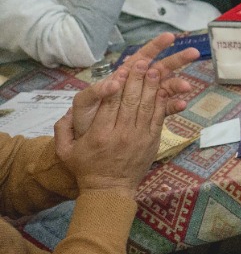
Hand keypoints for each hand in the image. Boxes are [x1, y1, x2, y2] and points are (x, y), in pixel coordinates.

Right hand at [55, 52, 183, 193]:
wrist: (109, 190)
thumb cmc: (86, 169)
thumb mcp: (65, 152)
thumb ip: (62, 131)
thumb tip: (64, 112)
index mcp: (99, 134)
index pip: (109, 104)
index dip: (117, 84)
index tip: (122, 69)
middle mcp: (121, 134)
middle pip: (130, 102)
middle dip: (137, 80)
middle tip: (142, 62)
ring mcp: (139, 138)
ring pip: (147, 107)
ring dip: (152, 87)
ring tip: (156, 69)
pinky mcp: (152, 141)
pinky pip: (158, 117)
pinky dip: (162, 102)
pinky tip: (164, 88)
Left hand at [70, 31, 198, 137]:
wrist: (89, 147)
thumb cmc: (85, 121)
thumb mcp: (83, 105)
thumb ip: (94, 92)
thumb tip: (114, 83)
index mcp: (124, 76)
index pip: (142, 56)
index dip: (156, 46)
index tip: (170, 37)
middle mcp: (139, 85)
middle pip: (161, 68)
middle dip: (177, 59)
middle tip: (194, 53)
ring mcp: (147, 100)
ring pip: (167, 87)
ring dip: (178, 84)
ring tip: (187, 86)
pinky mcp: (151, 116)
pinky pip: (166, 109)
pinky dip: (174, 106)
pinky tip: (183, 105)